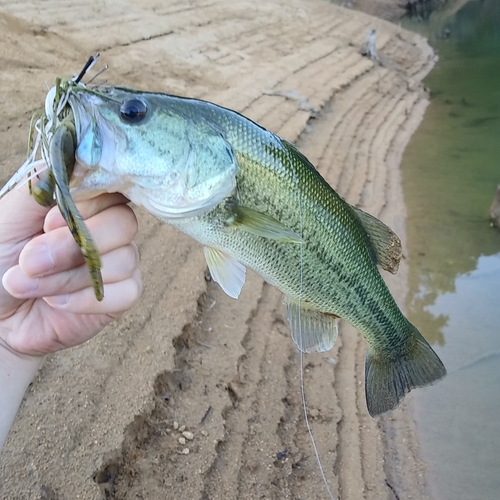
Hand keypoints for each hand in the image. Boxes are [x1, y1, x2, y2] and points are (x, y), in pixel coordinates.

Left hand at [0, 187, 141, 356]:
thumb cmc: (0, 259)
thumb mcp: (11, 215)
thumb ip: (43, 184)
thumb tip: (79, 158)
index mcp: (87, 203)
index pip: (112, 188)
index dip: (85, 207)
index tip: (47, 222)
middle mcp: (108, 228)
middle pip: (125, 223)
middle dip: (73, 246)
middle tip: (32, 260)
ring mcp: (120, 261)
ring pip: (124, 260)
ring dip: (70, 277)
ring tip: (31, 285)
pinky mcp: (123, 294)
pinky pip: (127, 291)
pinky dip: (88, 299)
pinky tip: (58, 302)